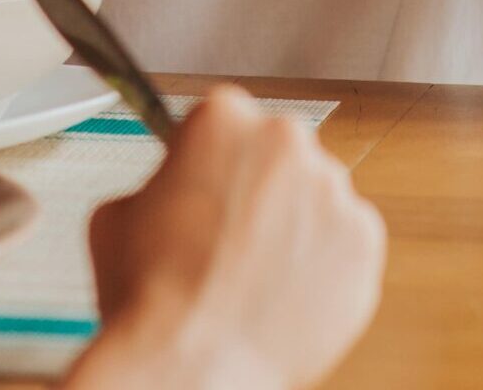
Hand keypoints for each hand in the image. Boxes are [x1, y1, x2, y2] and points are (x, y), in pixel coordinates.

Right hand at [68, 87, 386, 389]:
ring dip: (293, 224)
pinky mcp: (365, 242)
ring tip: (254, 274)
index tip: (207, 183)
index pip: (225, 120)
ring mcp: (333, 191)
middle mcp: (286, 141)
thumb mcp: (116, 214)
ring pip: (316, 197)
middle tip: (228, 235)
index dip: (210, 159)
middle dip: (258, 186)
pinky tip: (284, 291)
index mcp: (222, 118)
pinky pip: (346, 242)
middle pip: (277, 153)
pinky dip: (323, 264)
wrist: (191, 364)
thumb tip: (170, 196)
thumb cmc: (150, 295)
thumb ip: (157, 185)